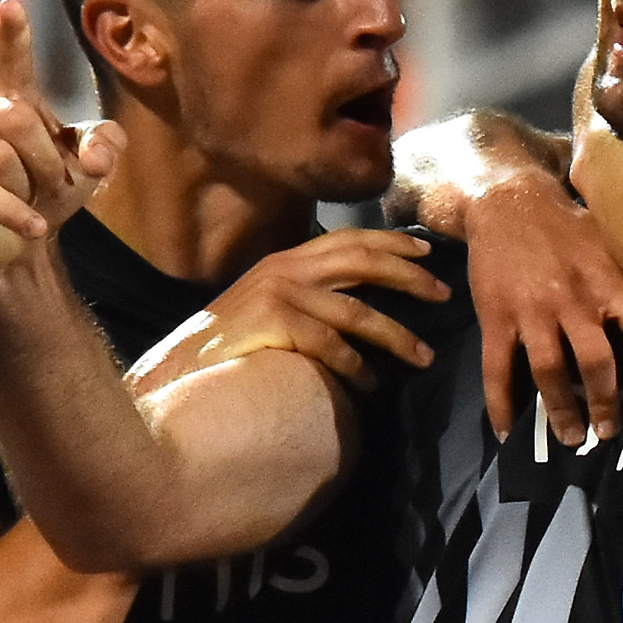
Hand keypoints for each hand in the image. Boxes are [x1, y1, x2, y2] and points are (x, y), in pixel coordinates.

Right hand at [0, 0, 124, 284]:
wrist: (13, 246)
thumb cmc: (44, 194)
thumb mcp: (86, 169)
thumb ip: (105, 147)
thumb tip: (94, 158)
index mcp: (10, 99)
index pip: (10, 60)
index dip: (12, 35)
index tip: (12, 6)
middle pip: (16, 118)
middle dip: (48, 159)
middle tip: (58, 186)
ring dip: (28, 189)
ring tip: (32, 205)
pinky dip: (13, 212)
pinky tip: (34, 228)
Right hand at [135, 232, 445, 393]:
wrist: (179, 367)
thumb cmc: (227, 346)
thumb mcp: (267, 307)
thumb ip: (306, 299)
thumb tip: (354, 310)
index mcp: (286, 260)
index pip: (349, 239)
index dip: (391, 243)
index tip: (427, 252)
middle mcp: (285, 269)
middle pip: (362, 262)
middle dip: (409, 276)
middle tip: (443, 293)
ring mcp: (279, 295)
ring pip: (357, 311)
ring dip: (397, 335)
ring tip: (423, 356)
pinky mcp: (274, 324)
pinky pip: (331, 345)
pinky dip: (356, 366)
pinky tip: (370, 383)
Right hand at [466, 176, 622, 444]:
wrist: (506, 199)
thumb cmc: (567, 224)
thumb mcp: (609, 240)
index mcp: (608, 280)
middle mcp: (573, 300)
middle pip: (597, 362)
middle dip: (605, 403)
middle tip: (610, 432)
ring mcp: (532, 311)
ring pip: (550, 373)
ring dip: (562, 412)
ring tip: (573, 438)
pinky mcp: (495, 318)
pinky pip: (497, 369)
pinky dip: (501, 404)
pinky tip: (506, 431)